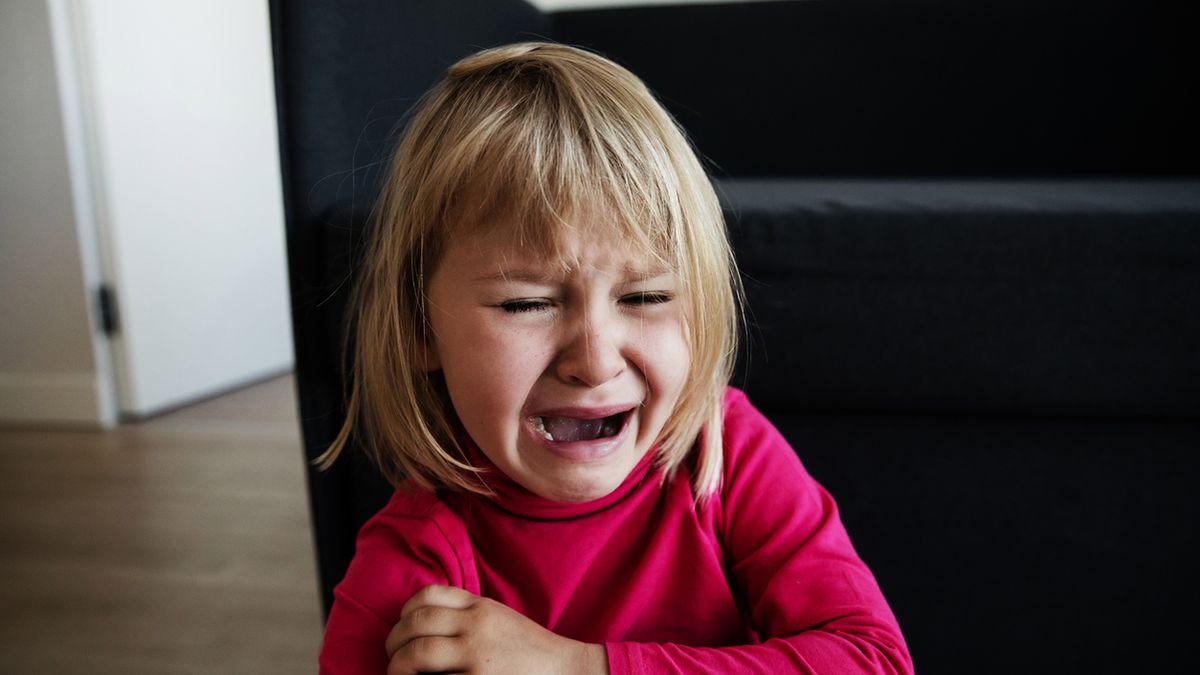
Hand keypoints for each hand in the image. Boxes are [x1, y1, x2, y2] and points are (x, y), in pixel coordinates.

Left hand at [385, 585, 607, 674]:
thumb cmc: (531, 651)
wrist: (566, 671)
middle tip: (393, 657)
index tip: (403, 628)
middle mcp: (476, 626)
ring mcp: (476, 655)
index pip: (428, 595)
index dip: (405, 612)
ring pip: (417, 653)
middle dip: (394, 642)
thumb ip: (469, 614)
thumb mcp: (500, 618)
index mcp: (480, 607)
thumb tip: (428, 621)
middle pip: (416, 624)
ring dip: (398, 666)